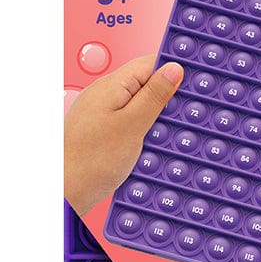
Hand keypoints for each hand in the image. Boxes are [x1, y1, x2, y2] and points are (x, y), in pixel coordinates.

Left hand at [64, 56, 183, 215]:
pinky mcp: (102, 134)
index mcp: (111, 86)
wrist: (60, 197)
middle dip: (171, 95)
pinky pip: (132, 123)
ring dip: (160, 117)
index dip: (176, 68)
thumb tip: (174, 68)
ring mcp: (102, 115)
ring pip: (141, 106)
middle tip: (196, 108)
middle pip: (146, 84)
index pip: (150, 64)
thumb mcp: (132, 126)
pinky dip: (147, 131)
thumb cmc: (90, 162)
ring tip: (181, 129)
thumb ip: (154, 95)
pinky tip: (159, 145)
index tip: (200, 78)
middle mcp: (105, 96)